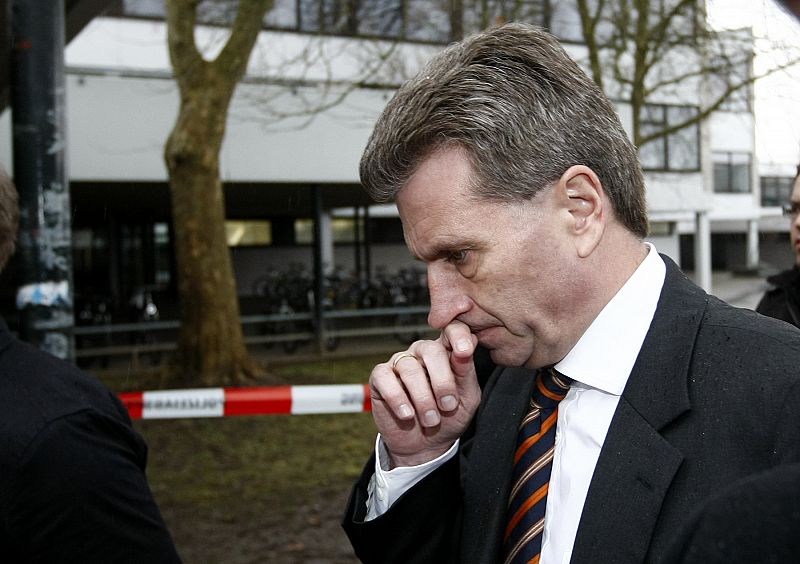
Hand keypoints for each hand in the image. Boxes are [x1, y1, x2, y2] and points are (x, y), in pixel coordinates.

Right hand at [369, 320, 481, 467]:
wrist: (426, 445)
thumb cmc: (449, 417)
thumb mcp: (467, 398)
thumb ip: (466, 372)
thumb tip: (470, 345)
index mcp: (446, 352)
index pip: (452, 330)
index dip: (458, 336)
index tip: (465, 352)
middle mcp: (422, 352)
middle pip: (430, 350)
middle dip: (442, 381)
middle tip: (448, 406)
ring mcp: (400, 363)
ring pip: (409, 368)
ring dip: (422, 399)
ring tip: (431, 420)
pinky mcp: (380, 377)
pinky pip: (384, 377)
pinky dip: (397, 398)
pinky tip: (407, 414)